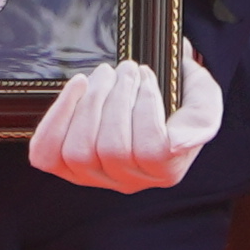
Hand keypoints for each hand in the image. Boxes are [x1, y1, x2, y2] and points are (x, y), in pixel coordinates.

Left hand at [26, 54, 224, 192]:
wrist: (149, 106)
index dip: (146, 107)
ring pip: (79, 152)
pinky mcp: (64, 166)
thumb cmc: (175, 105)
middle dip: (118, 98)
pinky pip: (47, 153)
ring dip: (91, 102)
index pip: (152, 150)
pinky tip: (77, 87)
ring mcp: (93, 177)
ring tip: (105, 74)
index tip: (148, 74)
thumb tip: (176, 142)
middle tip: (126, 67)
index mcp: (166, 171)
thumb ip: (201, 116)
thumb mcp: (202, 104)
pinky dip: (55, 118)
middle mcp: (130, 182)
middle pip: (113, 149)